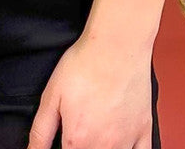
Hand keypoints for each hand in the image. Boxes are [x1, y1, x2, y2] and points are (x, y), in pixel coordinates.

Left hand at [26, 33, 154, 148]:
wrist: (116, 45)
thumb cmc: (85, 65)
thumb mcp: (51, 96)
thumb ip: (40, 132)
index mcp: (78, 141)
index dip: (64, 148)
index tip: (65, 139)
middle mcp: (104, 147)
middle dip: (81, 147)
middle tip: (80, 130)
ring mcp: (127, 141)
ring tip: (95, 132)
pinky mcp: (144, 130)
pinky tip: (120, 142)